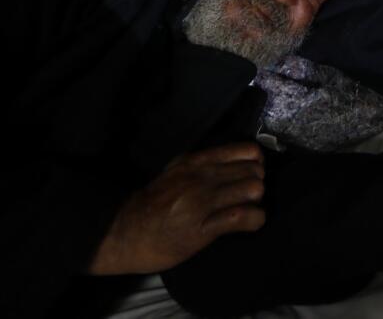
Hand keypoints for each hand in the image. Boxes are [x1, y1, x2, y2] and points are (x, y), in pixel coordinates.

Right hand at [87, 142, 266, 275]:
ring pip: (252, 189)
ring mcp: (201, 202)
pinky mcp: (203, 228)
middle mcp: (201, 177)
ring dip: (255, 201)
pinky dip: (254, 220)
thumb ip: (204, 164)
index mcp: (195, 161)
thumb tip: (240, 160)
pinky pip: (243, 217)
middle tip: (247, 197)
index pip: (245, 151)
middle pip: (253, 171)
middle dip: (257, 184)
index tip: (252, 173)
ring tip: (246, 209)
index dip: (256, 163)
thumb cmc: (153, 204)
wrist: (126, 232)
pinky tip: (249, 223)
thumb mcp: (176, 172)